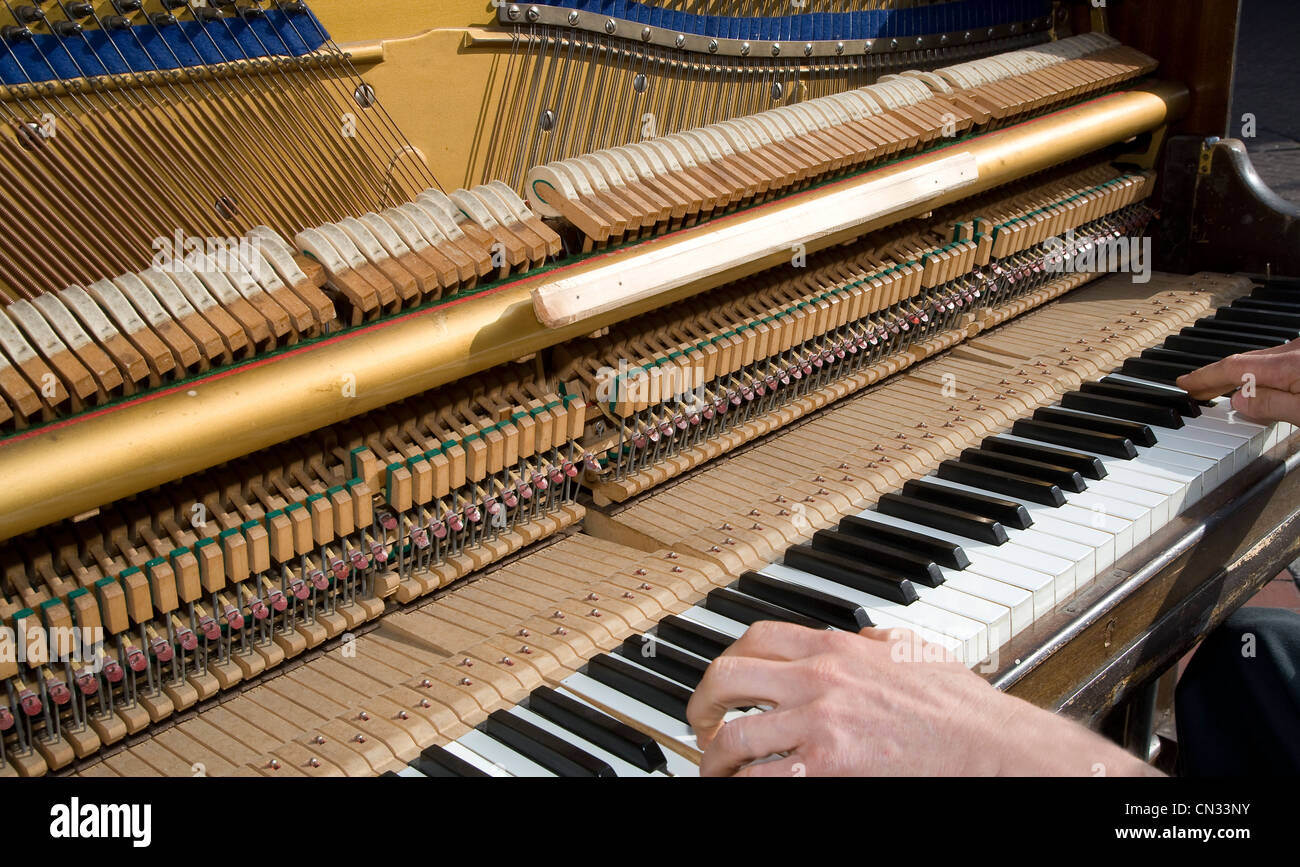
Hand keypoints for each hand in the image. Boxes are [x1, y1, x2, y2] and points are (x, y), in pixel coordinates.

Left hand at [687, 622, 1160, 776]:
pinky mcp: (827, 768)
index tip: (721, 680)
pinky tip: (747, 787)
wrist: (989, 747)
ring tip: (717, 769)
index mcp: (836, 647)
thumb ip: (873, 642)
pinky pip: (762, 777)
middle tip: (699, 724)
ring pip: (733, 735)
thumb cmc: (959, 706)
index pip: (755, 638)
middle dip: (702, 704)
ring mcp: (820, 724)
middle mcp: (819, 679)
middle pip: (728, 679)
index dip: (726, 659)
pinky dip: (745, 784)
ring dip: (715, 756)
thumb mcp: (911, 649)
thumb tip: (855, 639)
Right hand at [1175, 338, 1299, 425]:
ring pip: (1262, 361)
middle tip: (1196, 390)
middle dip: (1216, 378)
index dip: (1205, 376)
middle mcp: (1294, 350)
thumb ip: (1271, 405)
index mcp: (1287, 365)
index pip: (1233, 368)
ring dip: (1239, 377)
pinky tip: (1259, 384)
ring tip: (1222, 391)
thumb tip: (1239, 401)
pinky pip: (1278, 361)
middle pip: (1244, 362)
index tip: (1185, 383)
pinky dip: (1261, 373)